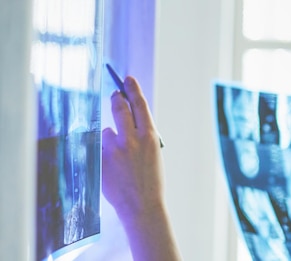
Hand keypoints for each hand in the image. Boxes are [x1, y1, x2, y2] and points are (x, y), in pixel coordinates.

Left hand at [101, 76, 179, 260]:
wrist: (142, 205)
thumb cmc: (150, 179)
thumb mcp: (153, 153)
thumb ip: (142, 134)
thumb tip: (127, 116)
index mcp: (150, 137)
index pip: (139, 105)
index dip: (132, 89)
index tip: (127, 79)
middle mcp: (131, 139)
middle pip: (119, 108)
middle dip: (116, 99)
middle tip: (114, 95)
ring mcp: (114, 150)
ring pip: (107, 131)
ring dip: (110, 138)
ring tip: (120, 158)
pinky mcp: (100, 159)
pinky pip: (98, 147)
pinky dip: (103, 153)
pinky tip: (112, 167)